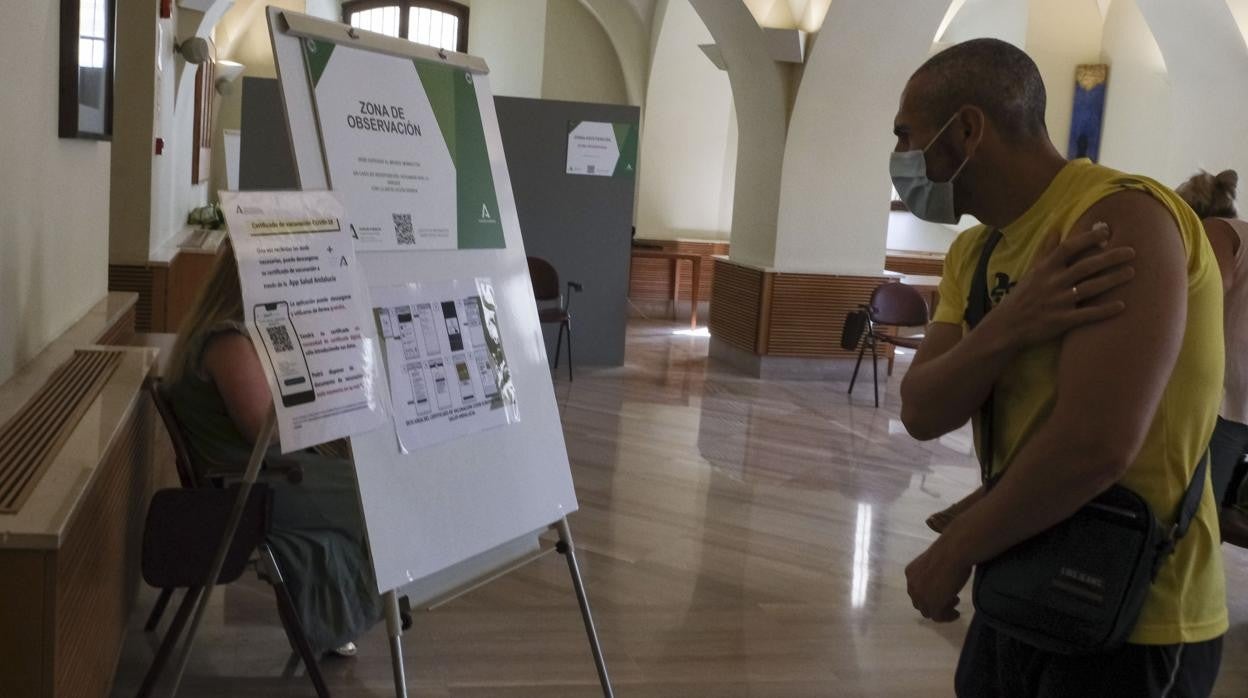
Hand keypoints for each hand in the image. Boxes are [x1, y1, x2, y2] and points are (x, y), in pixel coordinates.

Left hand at [905, 537, 971, 621]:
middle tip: (950, 599)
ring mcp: (921, 596)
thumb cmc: (948, 552)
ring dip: (942, 610)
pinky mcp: (933, 604)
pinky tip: (956, 614)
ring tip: (955, 602)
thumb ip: (930, 574)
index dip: (929, 594)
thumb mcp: (933, 564)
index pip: (916, 590)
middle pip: (920, 603)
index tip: (943, 592)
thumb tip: (938, 582)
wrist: (953, 552)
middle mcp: (912, 585)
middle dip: (934, 603)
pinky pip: (938, 617)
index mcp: (910, 573)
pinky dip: (948, 617)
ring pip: (928, 612)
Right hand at [988, 222, 1134, 348]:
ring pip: (1090, 288)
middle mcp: (1052, 283)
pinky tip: (1122, 305)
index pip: (1068, 248)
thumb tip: (1056, 228)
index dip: (1087, 238)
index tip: (1107, 230)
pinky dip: (1104, 310)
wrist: (1007, 326)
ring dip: (1112, 280)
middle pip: (1085, 266)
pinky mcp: (1060, 321)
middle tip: (1132, 252)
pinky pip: (1087, 315)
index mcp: (1045, 269)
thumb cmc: (1023, 296)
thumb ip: (1046, 250)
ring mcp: (1057, 303)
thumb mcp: (1031, 270)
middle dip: (1110, 258)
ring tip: (1132, 273)